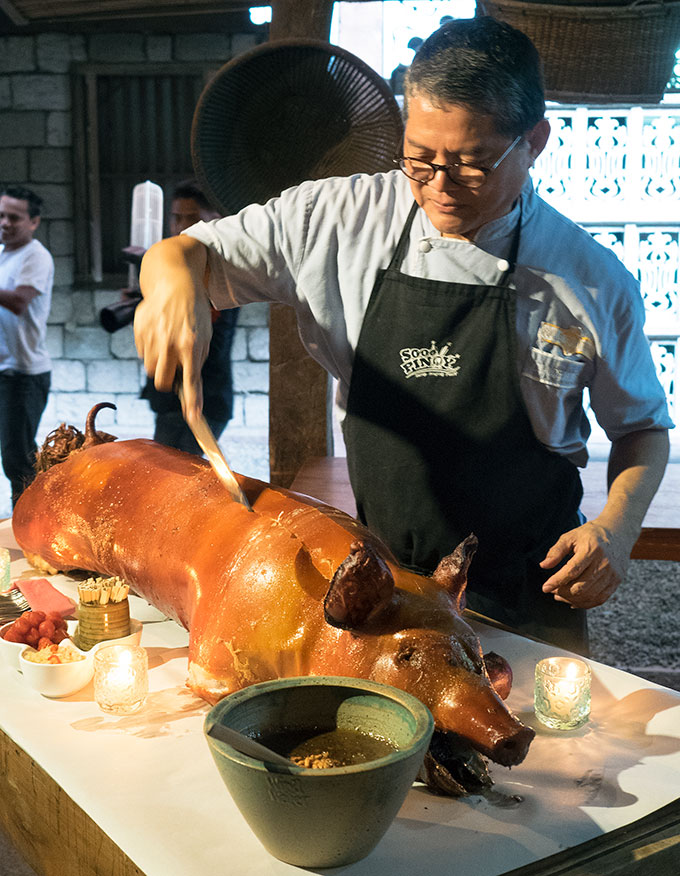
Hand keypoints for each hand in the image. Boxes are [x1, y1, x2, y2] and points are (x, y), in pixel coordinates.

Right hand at [134, 237, 211, 418]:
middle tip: (172, 371)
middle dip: (166, 382)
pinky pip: (142, 353)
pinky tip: (158, 333)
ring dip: (158, 365)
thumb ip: (196, 361)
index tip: (194, 419)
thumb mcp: (203, 336)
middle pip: (162, 382)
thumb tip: (188, 389)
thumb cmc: (194, 313)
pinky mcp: (138, 330)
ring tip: (167, 346)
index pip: (191, 381)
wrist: (175, 282)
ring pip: (150, 369)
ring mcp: (152, 337)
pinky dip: (149, 349)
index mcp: (190, 345)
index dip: (192, 402)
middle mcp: (170, 343)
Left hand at [539, 521, 630, 608]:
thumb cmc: (590, 534)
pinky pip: (599, 599)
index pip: (572, 571)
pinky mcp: (616, 581)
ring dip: (571, 599)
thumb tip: (543, 565)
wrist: (618, 533)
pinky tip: (573, 601)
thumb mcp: (571, 536)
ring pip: (589, 595)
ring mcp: (612, 574)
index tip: (545, 587)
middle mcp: (604, 563)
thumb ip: (556, 551)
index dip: (557, 581)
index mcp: (591, 549)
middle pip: (581, 587)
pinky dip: (585, 603)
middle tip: (552, 590)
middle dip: (562, 592)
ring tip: (559, 595)